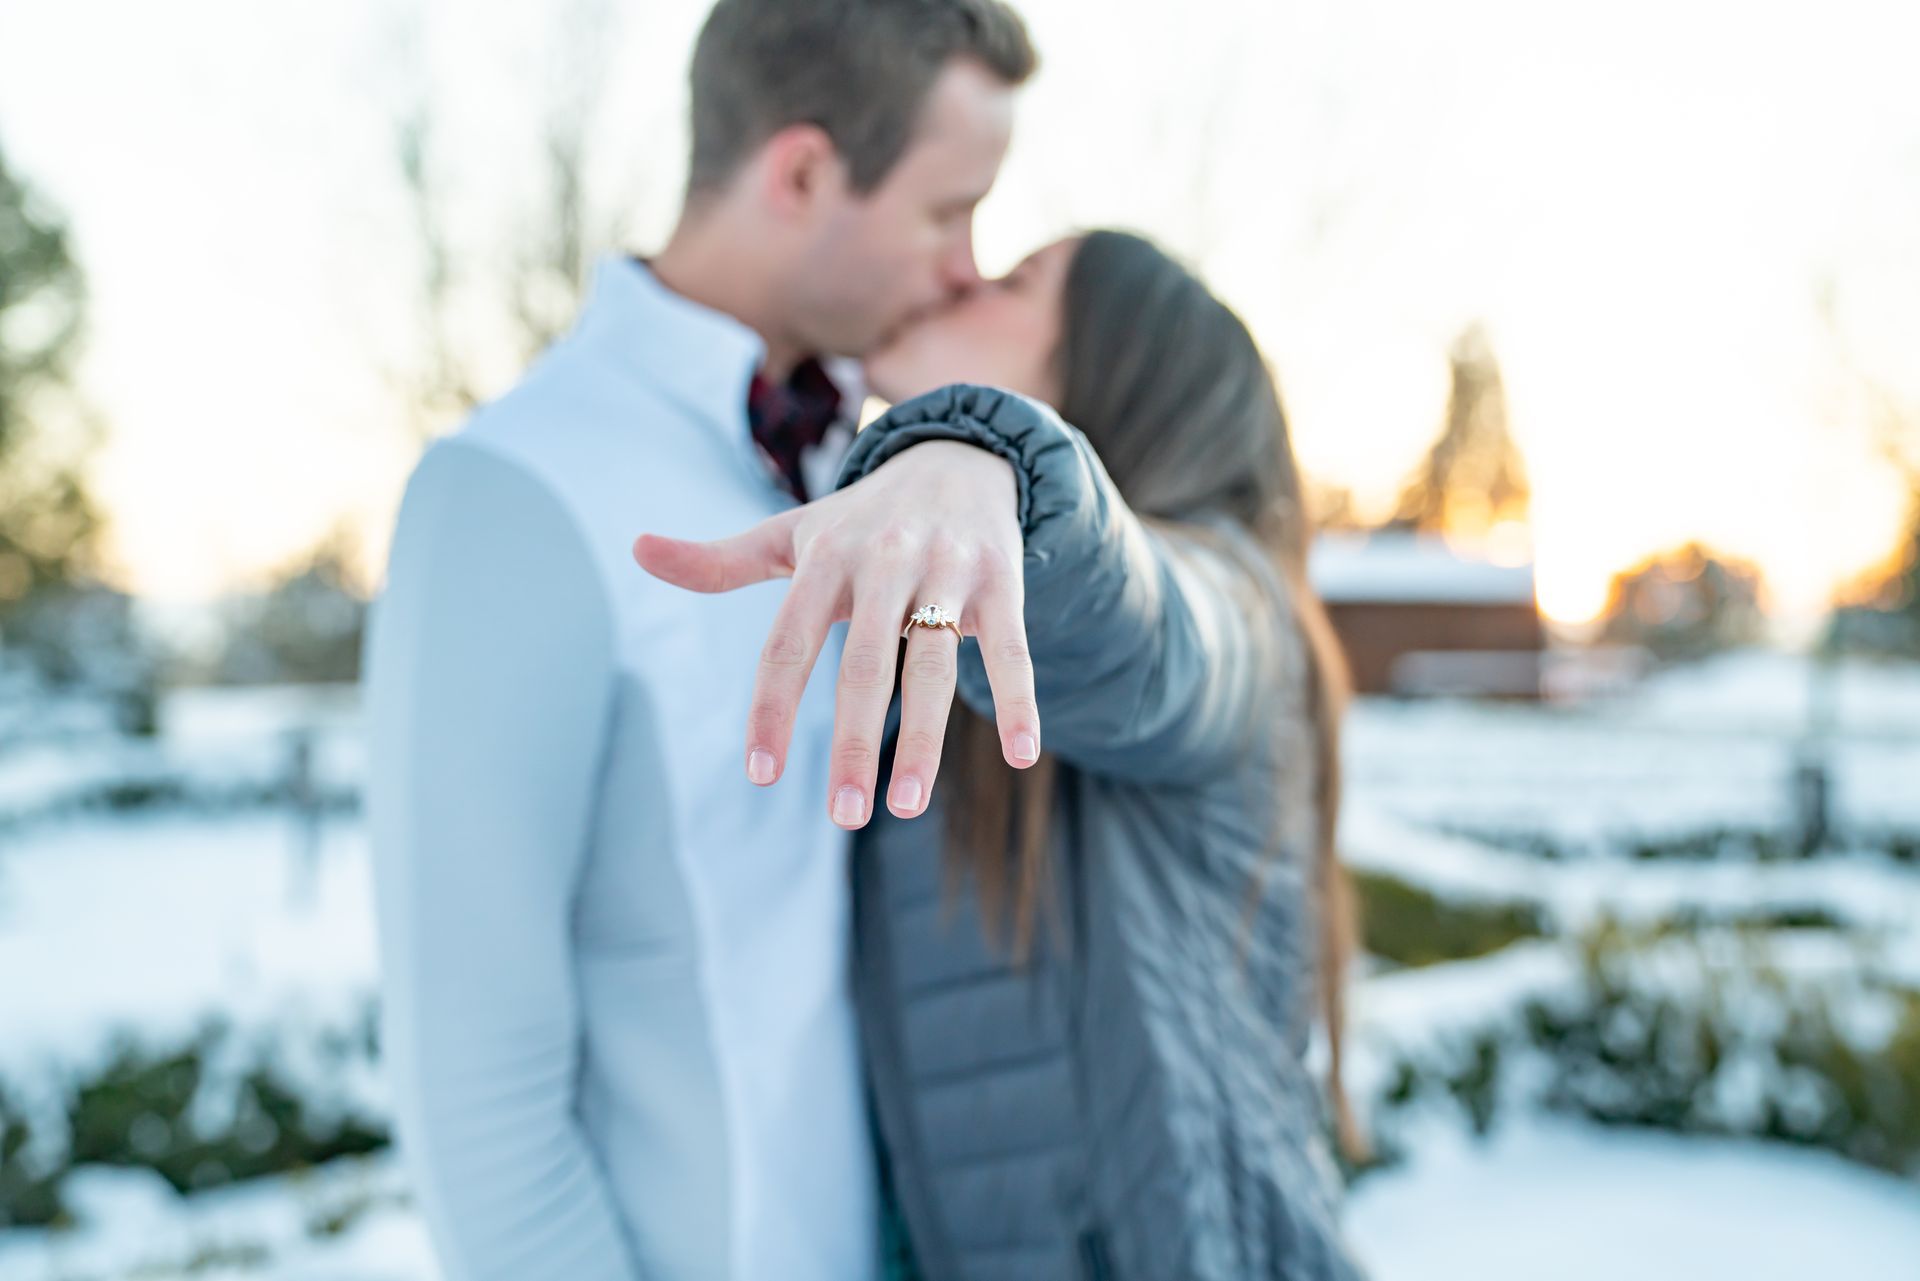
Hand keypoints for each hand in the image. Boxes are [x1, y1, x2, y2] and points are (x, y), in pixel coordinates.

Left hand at [632, 440, 1040, 830]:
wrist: (961, 456)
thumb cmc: (863, 517)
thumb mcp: (795, 533)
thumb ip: (721, 561)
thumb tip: (636, 547)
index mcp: (825, 558)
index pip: (788, 644)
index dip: (772, 708)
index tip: (762, 774)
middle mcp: (885, 562)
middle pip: (865, 665)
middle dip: (856, 743)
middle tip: (845, 816)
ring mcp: (946, 571)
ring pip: (934, 666)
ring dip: (925, 740)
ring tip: (907, 806)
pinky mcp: (1002, 581)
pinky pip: (1011, 648)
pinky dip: (1020, 699)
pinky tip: (1024, 756)